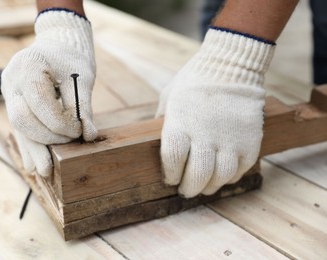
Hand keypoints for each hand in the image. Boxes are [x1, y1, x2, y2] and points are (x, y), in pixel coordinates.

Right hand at [1, 10, 96, 176]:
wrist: (56, 44)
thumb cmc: (71, 57)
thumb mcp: (82, 76)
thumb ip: (82, 107)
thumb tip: (88, 136)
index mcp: (28, 67)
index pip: (40, 104)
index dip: (61, 124)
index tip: (79, 131)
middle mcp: (11, 80)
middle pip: (22, 119)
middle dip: (46, 138)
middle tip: (69, 144)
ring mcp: (8, 92)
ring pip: (18, 127)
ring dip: (34, 149)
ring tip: (45, 172)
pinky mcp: (13, 102)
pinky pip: (19, 127)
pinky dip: (29, 144)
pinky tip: (34, 163)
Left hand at [156, 28, 274, 197]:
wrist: (230, 65)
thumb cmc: (193, 81)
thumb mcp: (169, 98)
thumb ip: (163, 122)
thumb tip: (158, 141)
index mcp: (180, 125)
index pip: (172, 161)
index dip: (170, 175)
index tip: (170, 178)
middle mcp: (204, 135)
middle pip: (196, 176)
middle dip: (188, 188)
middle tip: (186, 190)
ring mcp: (229, 139)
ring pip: (219, 177)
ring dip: (209, 187)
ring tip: (204, 187)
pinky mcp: (249, 141)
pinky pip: (239, 169)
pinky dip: (229, 177)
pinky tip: (222, 174)